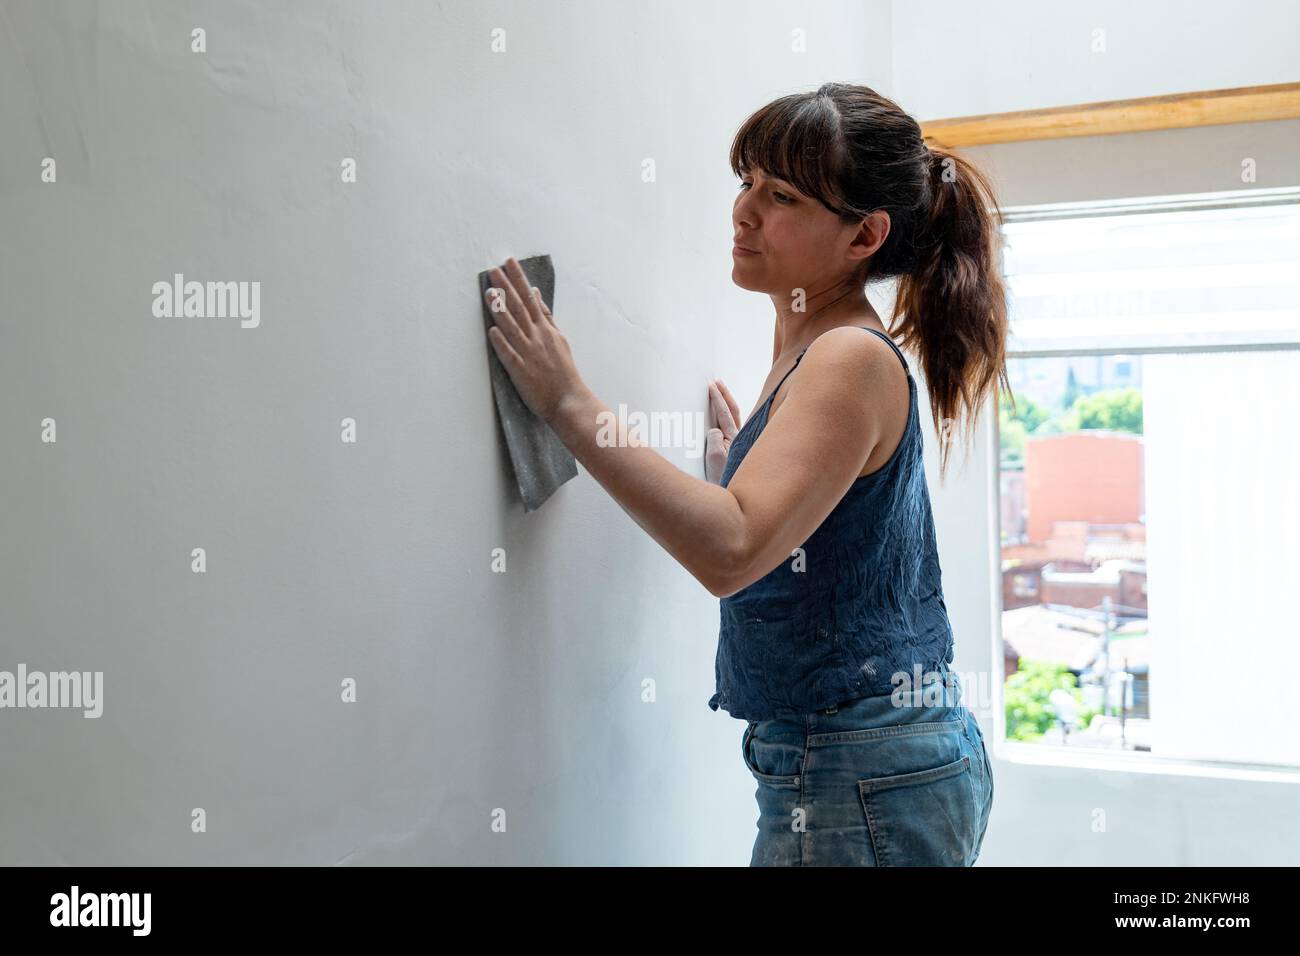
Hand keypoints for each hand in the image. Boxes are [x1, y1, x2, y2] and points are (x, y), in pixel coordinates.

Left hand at [484, 257, 584, 421]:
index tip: (509, 262)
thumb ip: (546, 316)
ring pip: (513, 327)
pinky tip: (491, 331)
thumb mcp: (559, 338)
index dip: (519, 280)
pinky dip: (501, 343)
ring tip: (489, 293)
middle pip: (520, 308)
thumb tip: (536, 294)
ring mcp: (529, 353)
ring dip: (500, 310)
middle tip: (494, 270)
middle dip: (507, 287)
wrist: (569, 399)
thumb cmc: (563, 371)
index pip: (530, 298)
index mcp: (545, 329)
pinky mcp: (521, 371)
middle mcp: (537, 337)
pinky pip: (509, 355)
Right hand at [705, 378, 741, 482]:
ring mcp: (738, 442)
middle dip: (725, 394)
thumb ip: (714, 439)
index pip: (724, 412)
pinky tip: (725, 414)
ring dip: (727, 403)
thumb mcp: (715, 457)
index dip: (717, 398)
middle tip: (717, 382)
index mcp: (734, 437)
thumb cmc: (723, 477)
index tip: (711, 385)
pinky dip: (728, 415)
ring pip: (734, 417)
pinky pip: (731, 426)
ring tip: (721, 392)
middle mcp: (739, 437)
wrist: (733, 493)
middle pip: (733, 410)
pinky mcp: (735, 448)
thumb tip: (715, 430)